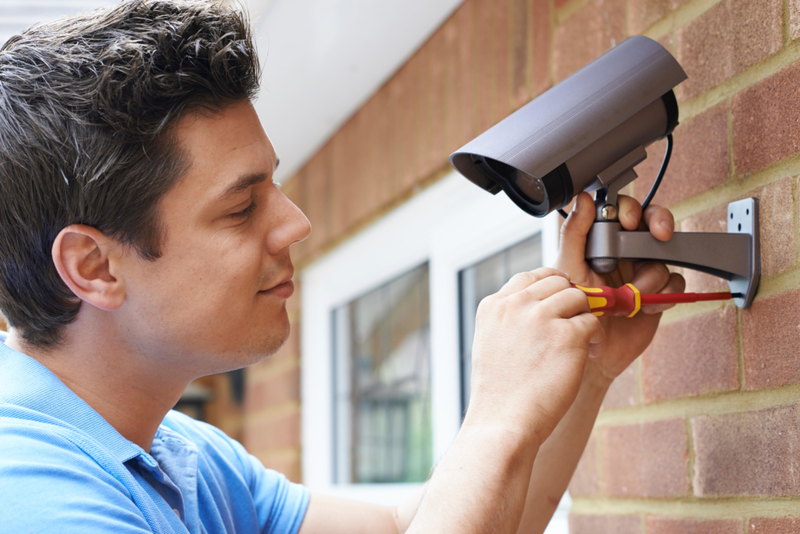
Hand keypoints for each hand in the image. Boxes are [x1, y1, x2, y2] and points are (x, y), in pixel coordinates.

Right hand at [465, 268, 605, 441]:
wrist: (504, 421)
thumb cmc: (500, 392)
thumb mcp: (490, 342)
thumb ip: (511, 318)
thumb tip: (541, 305)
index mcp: (494, 306)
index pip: (530, 276)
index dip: (551, 285)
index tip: (560, 301)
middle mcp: (516, 305)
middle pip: (557, 283)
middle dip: (570, 301)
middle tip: (576, 323)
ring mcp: (542, 318)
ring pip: (578, 298)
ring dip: (585, 317)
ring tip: (584, 341)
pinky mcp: (568, 336)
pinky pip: (593, 322)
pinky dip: (596, 338)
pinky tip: (591, 354)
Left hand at [554, 192, 684, 383]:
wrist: (589, 350)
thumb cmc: (570, 310)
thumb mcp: (568, 269)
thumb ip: (575, 233)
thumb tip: (582, 198)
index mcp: (599, 241)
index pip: (620, 211)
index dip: (630, 210)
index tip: (630, 221)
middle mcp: (622, 252)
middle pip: (650, 223)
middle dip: (658, 223)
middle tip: (659, 234)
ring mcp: (641, 271)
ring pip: (662, 256)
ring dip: (650, 275)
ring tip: (631, 295)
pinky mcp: (657, 292)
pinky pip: (675, 281)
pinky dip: (665, 293)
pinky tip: (645, 306)